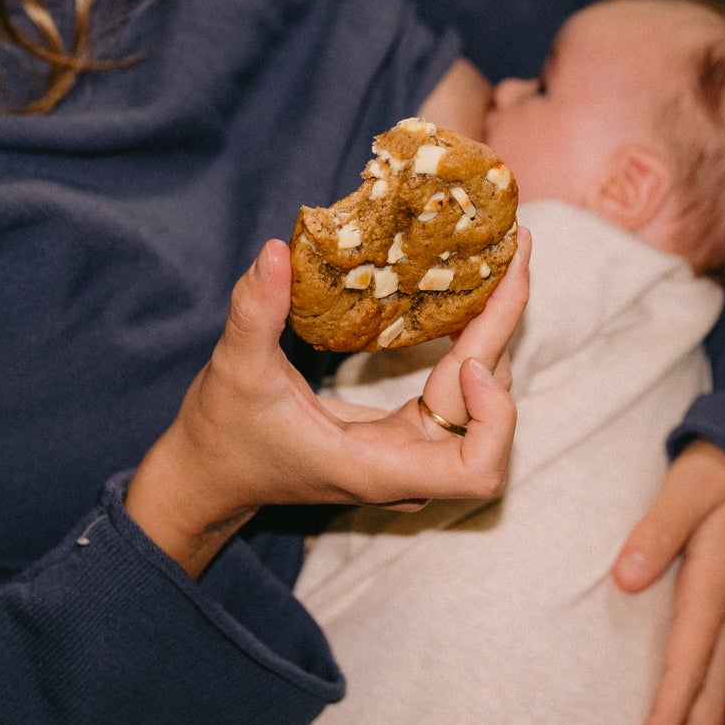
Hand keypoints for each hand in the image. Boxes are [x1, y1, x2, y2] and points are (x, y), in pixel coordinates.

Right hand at [126, 228, 530, 574]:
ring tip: (502, 259)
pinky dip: (468, 341)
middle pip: (488, 413)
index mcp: (376, 468)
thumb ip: (254, 314)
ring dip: (493, 331)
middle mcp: (406, 465)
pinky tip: (468, 290)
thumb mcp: (234, 371)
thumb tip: (274, 252)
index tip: (468, 358)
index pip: (476, 469)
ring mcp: (408, 451)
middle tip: (515, 252)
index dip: (493, 417)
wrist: (209, 472)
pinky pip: (456, 390)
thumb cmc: (223, 435)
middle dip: (504, 332)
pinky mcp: (402, 431)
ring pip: (479, 398)